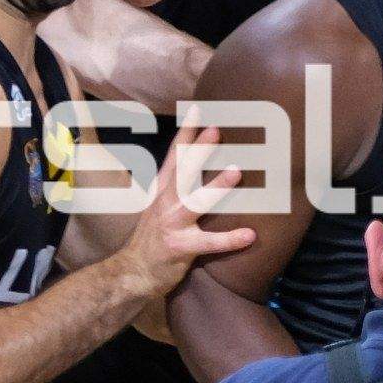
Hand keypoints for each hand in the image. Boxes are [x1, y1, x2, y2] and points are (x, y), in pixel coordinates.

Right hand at [120, 125, 256, 297]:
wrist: (132, 272)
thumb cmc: (152, 239)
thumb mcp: (158, 207)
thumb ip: (176, 188)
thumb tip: (199, 168)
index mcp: (162, 191)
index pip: (174, 156)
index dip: (186, 133)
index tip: (198, 109)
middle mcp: (165, 203)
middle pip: (183, 172)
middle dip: (198, 150)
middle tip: (216, 130)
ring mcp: (172, 225)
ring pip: (195, 202)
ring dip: (215, 186)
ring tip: (236, 172)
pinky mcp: (181, 248)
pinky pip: (209, 243)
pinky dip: (230, 239)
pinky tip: (250, 234)